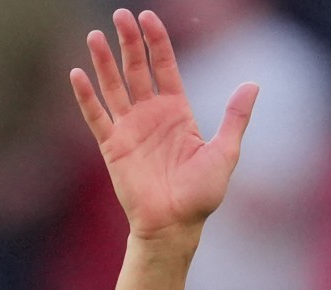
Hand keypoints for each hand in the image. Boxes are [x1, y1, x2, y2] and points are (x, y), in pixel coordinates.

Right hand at [72, 10, 256, 245]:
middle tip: (120, 15)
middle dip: (128, 41)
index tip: (148, 17)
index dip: (157, 41)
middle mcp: (150, 115)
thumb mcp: (225, 152)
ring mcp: (129, 129)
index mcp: (177, 111)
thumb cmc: (201, 196)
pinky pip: (96, 116)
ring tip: (95, 35)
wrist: (174, 226)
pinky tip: (77, 74)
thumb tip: (253, 84)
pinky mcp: (112, 147)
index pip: (164, 66)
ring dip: (103, 61)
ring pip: (113, 86)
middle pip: (136, 69)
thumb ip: (235, 117)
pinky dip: (86, 96)